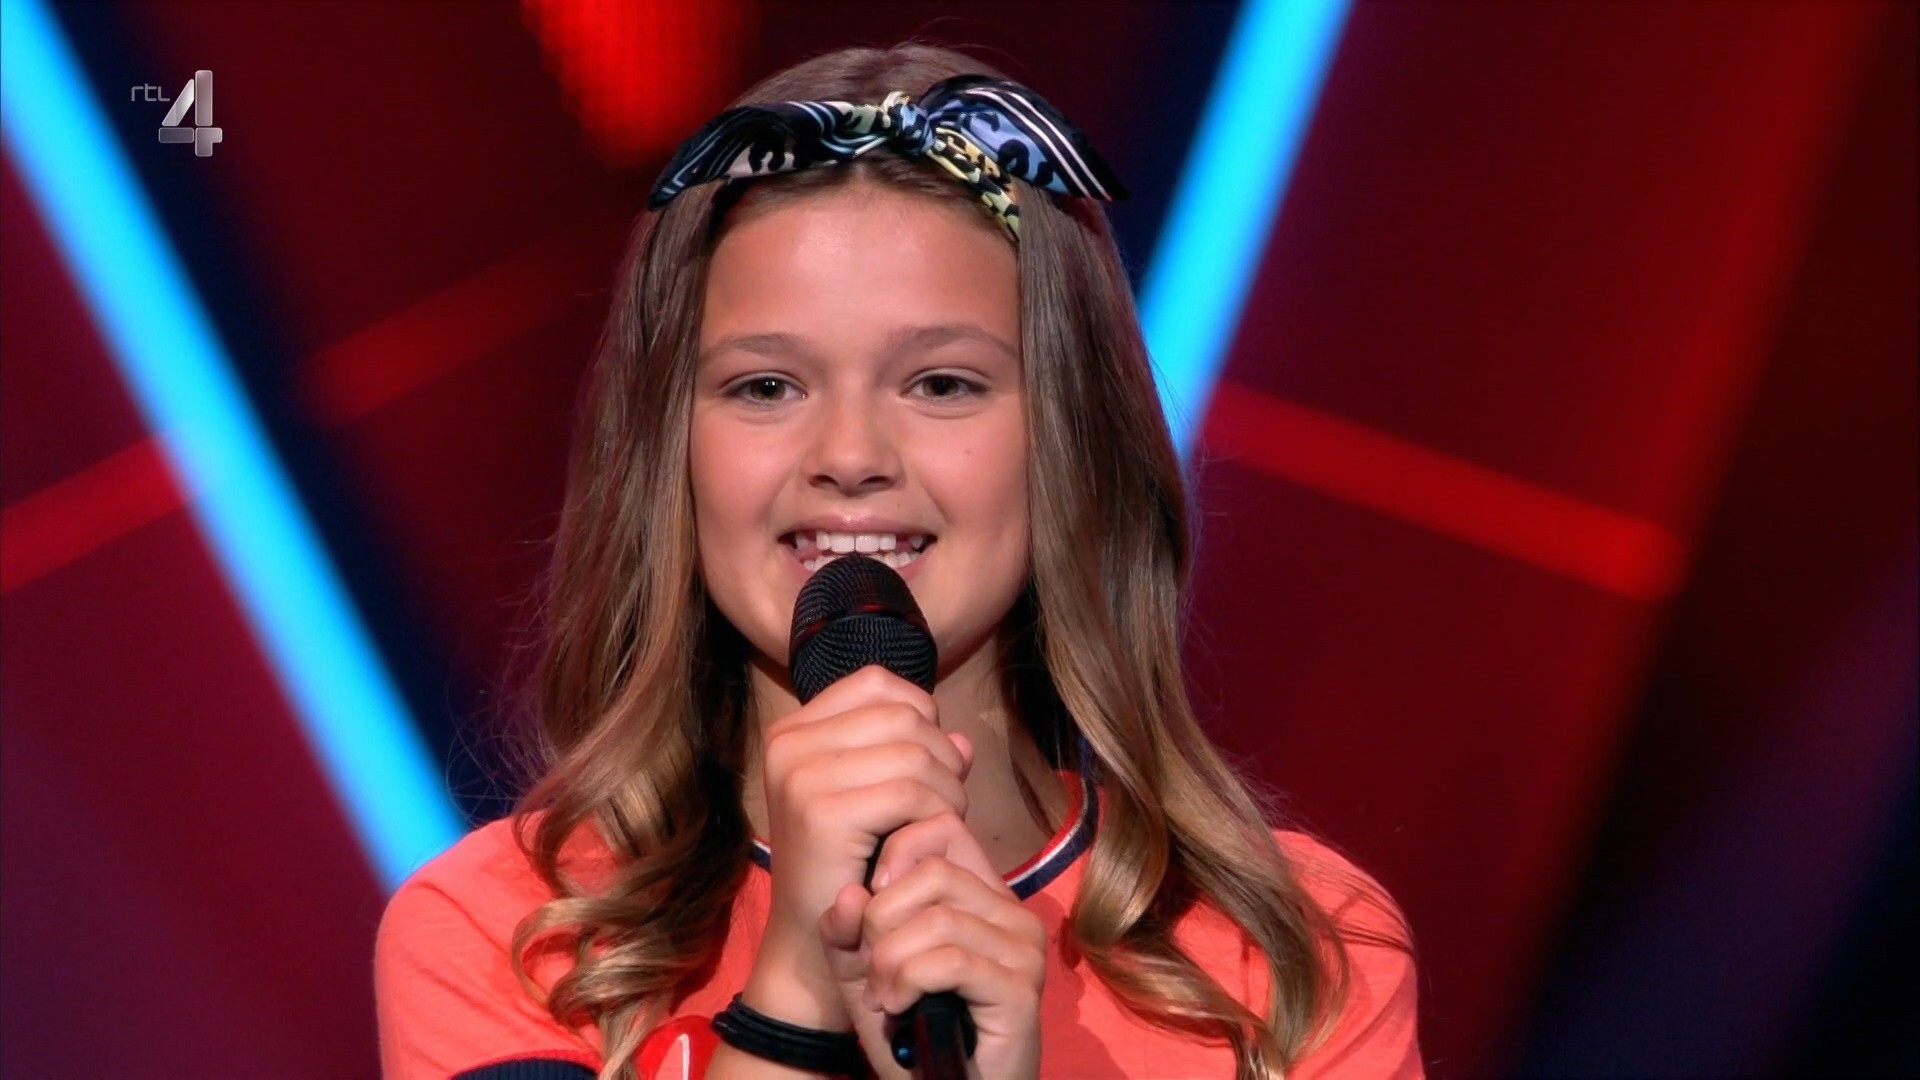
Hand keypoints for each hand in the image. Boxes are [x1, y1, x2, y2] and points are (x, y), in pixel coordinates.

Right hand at [741, 665, 972, 1029]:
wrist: (815, 945)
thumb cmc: (853, 867)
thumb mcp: (882, 799)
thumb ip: (919, 758)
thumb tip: (962, 741)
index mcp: (793, 730)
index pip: (879, 684)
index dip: (921, 718)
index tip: (925, 768)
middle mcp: (787, 743)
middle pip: (905, 714)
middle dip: (942, 758)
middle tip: (942, 805)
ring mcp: (799, 774)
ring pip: (916, 752)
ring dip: (947, 790)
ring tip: (936, 826)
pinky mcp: (821, 812)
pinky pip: (912, 792)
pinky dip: (937, 815)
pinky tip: (926, 843)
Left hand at [818, 811, 1046, 1079]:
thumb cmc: (910, 1034)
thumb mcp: (864, 973)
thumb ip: (847, 930)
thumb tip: (849, 892)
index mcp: (982, 895)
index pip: (942, 829)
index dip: (895, 854)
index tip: (869, 902)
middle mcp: (1011, 913)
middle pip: (933, 872)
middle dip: (881, 918)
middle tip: (870, 966)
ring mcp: (1023, 949)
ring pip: (938, 917)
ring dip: (890, 959)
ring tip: (882, 994)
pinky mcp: (1020, 988)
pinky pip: (950, 961)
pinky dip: (908, 981)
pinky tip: (897, 1006)